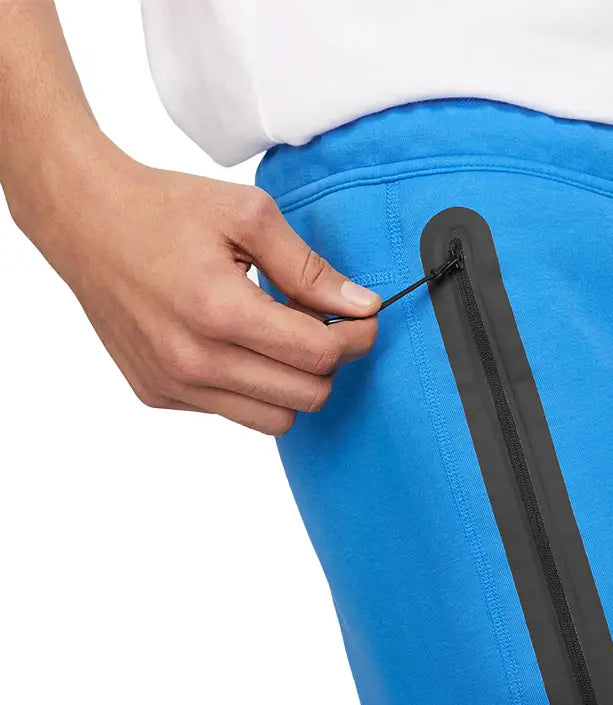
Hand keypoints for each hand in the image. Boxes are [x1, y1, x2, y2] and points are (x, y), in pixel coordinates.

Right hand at [18, 144, 379, 434]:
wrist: (82, 220)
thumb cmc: (163, 209)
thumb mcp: (247, 215)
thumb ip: (309, 267)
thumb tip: (361, 305)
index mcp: (219, 311)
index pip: (319, 355)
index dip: (356, 337)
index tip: (363, 318)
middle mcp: (193, 360)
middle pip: (307, 396)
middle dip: (330, 362)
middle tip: (321, 323)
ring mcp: (173, 384)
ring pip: (276, 420)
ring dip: (294, 384)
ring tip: (280, 336)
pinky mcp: (158, 394)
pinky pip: (234, 412)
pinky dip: (252, 387)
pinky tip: (237, 344)